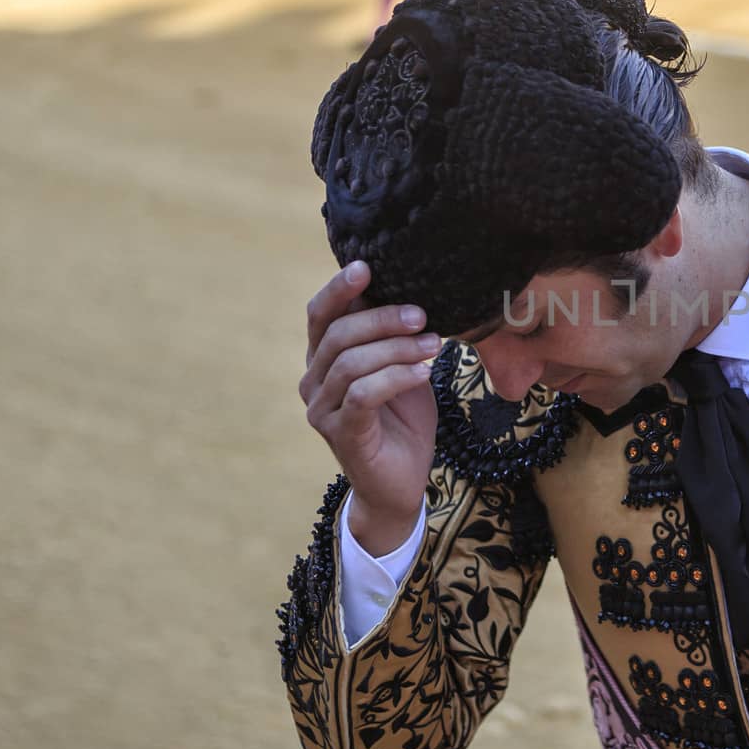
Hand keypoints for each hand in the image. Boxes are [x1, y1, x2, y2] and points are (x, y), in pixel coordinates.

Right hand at [300, 261, 439, 554]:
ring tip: (434, 344)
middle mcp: (314, 380)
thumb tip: (414, 292)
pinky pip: (363, 394)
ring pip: (351, 362)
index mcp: (325, 358)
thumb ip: (395, 336)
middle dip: (382, 318)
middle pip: (338, 333)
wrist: (402, 481)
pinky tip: (423, 372)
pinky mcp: (341, 433)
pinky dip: (396, 377)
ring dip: (396, 348)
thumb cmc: (403, 419)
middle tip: (421, 314)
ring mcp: (322, 409)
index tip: (367, 267)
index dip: (339, 288)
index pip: (320, 314)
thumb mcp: (402, 367)